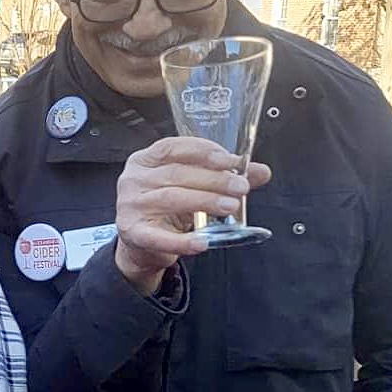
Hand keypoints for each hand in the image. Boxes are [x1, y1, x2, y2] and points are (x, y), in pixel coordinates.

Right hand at [113, 137, 270, 293]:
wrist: (142, 243)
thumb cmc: (167, 208)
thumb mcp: (192, 187)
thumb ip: (223, 176)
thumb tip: (261, 172)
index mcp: (145, 161)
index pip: (174, 148)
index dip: (205, 152)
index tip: (232, 160)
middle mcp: (133, 180)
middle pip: (177, 173)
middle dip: (214, 179)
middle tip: (241, 187)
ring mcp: (130, 206)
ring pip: (172, 198)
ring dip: (205, 201)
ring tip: (231, 206)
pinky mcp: (132, 233)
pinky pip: (159, 237)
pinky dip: (183, 241)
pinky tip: (203, 243)